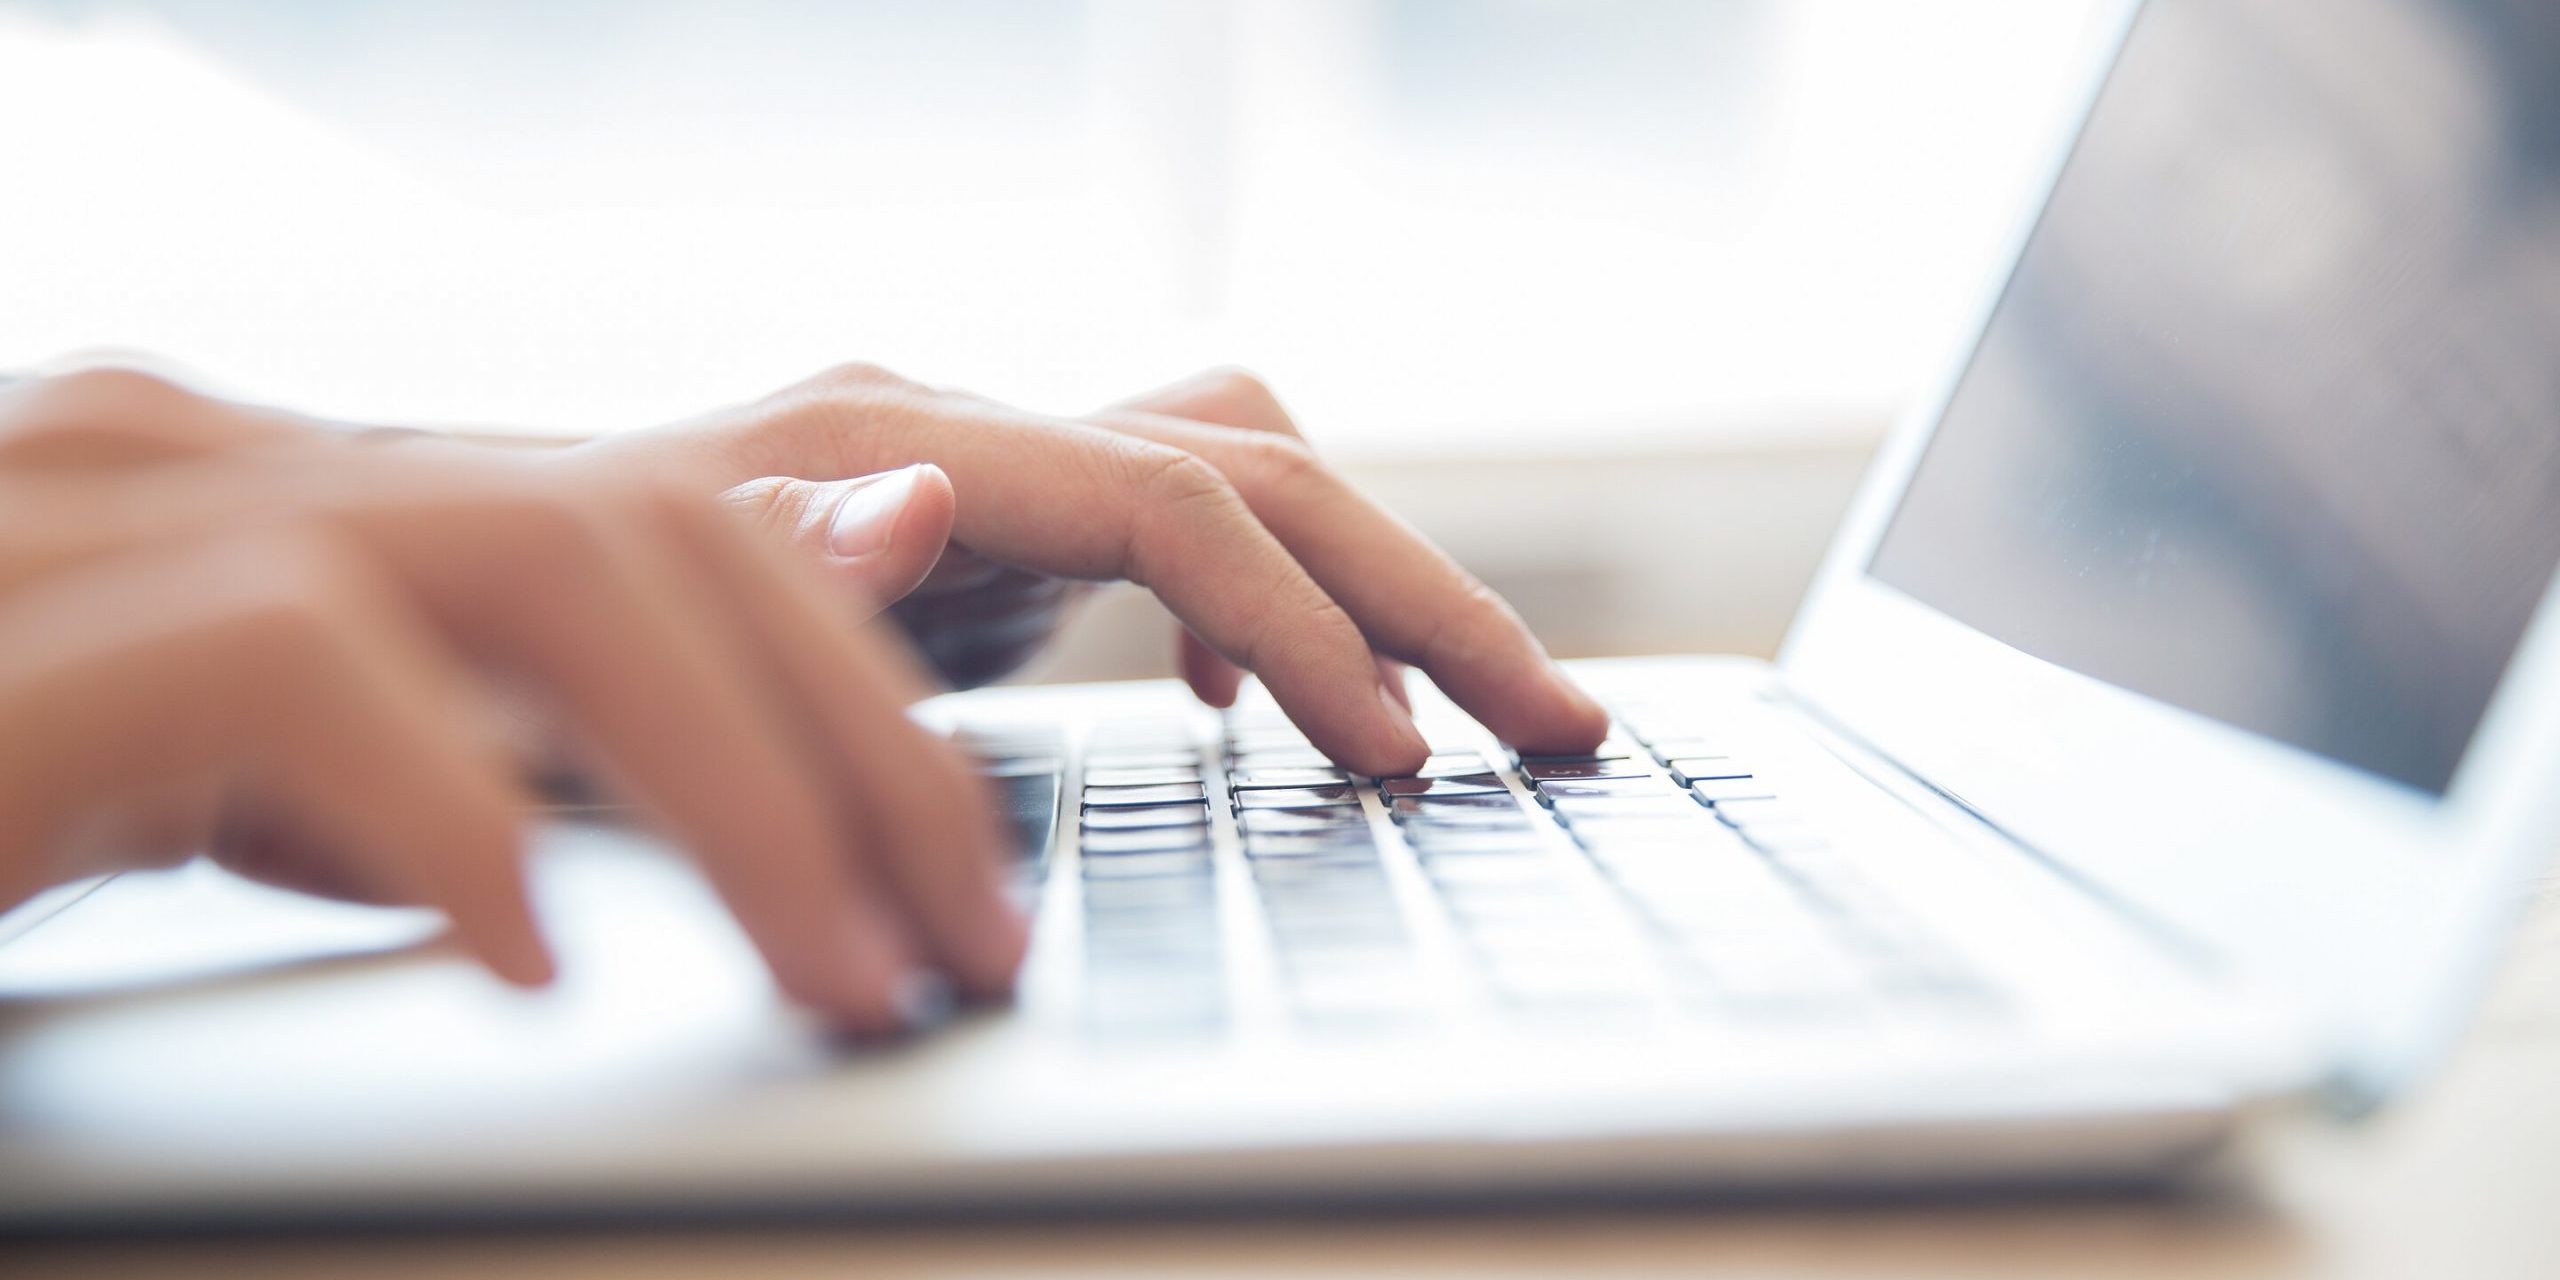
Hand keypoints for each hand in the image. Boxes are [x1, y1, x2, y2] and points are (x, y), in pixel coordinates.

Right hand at [0, 370, 1022, 1032]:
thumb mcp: (241, 781)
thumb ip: (449, 728)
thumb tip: (682, 730)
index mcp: (283, 489)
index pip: (655, 527)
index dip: (849, 689)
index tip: (961, 857)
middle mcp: (210, 460)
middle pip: (653, 534)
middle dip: (858, 747)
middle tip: (967, 936)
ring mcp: (101, 519)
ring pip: (547, 566)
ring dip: (745, 788)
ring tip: (848, 974)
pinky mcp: (16, 643)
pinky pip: (299, 669)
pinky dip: (451, 812)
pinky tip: (520, 961)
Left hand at [585, 364, 1609, 775]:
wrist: (448, 596)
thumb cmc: (519, 651)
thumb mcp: (624, 648)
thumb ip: (783, 570)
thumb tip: (931, 495)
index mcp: (890, 441)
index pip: (1177, 502)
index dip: (1309, 628)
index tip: (1399, 758)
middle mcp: (959, 421)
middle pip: (1258, 466)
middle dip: (1420, 596)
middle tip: (1558, 723)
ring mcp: (985, 462)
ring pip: (1248, 476)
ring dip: (1376, 587)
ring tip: (1478, 709)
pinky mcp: (993, 521)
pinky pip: (1187, 523)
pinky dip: (1264, 604)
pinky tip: (1257, 709)